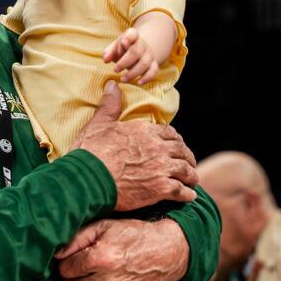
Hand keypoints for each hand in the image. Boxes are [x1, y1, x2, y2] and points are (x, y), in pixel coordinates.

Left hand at [55, 218, 188, 280]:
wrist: (168, 252)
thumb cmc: (135, 237)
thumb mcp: (105, 226)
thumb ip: (78, 238)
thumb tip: (57, 253)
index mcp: (102, 257)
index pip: (66, 270)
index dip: (66, 265)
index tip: (72, 263)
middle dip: (71, 280)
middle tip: (80, 274)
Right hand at [72, 82, 196, 210]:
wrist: (88, 179)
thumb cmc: (90, 151)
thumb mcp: (99, 124)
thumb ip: (110, 105)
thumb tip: (113, 84)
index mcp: (144, 131)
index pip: (169, 133)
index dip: (175, 139)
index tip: (176, 145)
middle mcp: (157, 147)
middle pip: (181, 150)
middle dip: (187, 157)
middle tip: (189, 163)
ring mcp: (161, 168)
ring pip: (186, 170)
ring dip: (191, 176)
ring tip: (192, 180)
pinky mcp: (160, 189)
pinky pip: (182, 191)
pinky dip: (188, 194)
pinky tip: (189, 196)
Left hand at [103, 28, 158, 84]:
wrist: (138, 52)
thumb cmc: (122, 50)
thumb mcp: (114, 48)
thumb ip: (108, 52)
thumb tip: (106, 59)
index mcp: (132, 36)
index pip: (133, 34)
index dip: (129, 37)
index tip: (123, 42)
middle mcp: (142, 44)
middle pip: (136, 52)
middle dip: (125, 62)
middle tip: (115, 70)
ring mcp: (149, 54)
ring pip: (144, 63)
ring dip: (133, 73)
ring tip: (122, 79)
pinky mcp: (154, 64)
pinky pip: (153, 71)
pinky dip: (147, 78)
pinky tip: (138, 83)